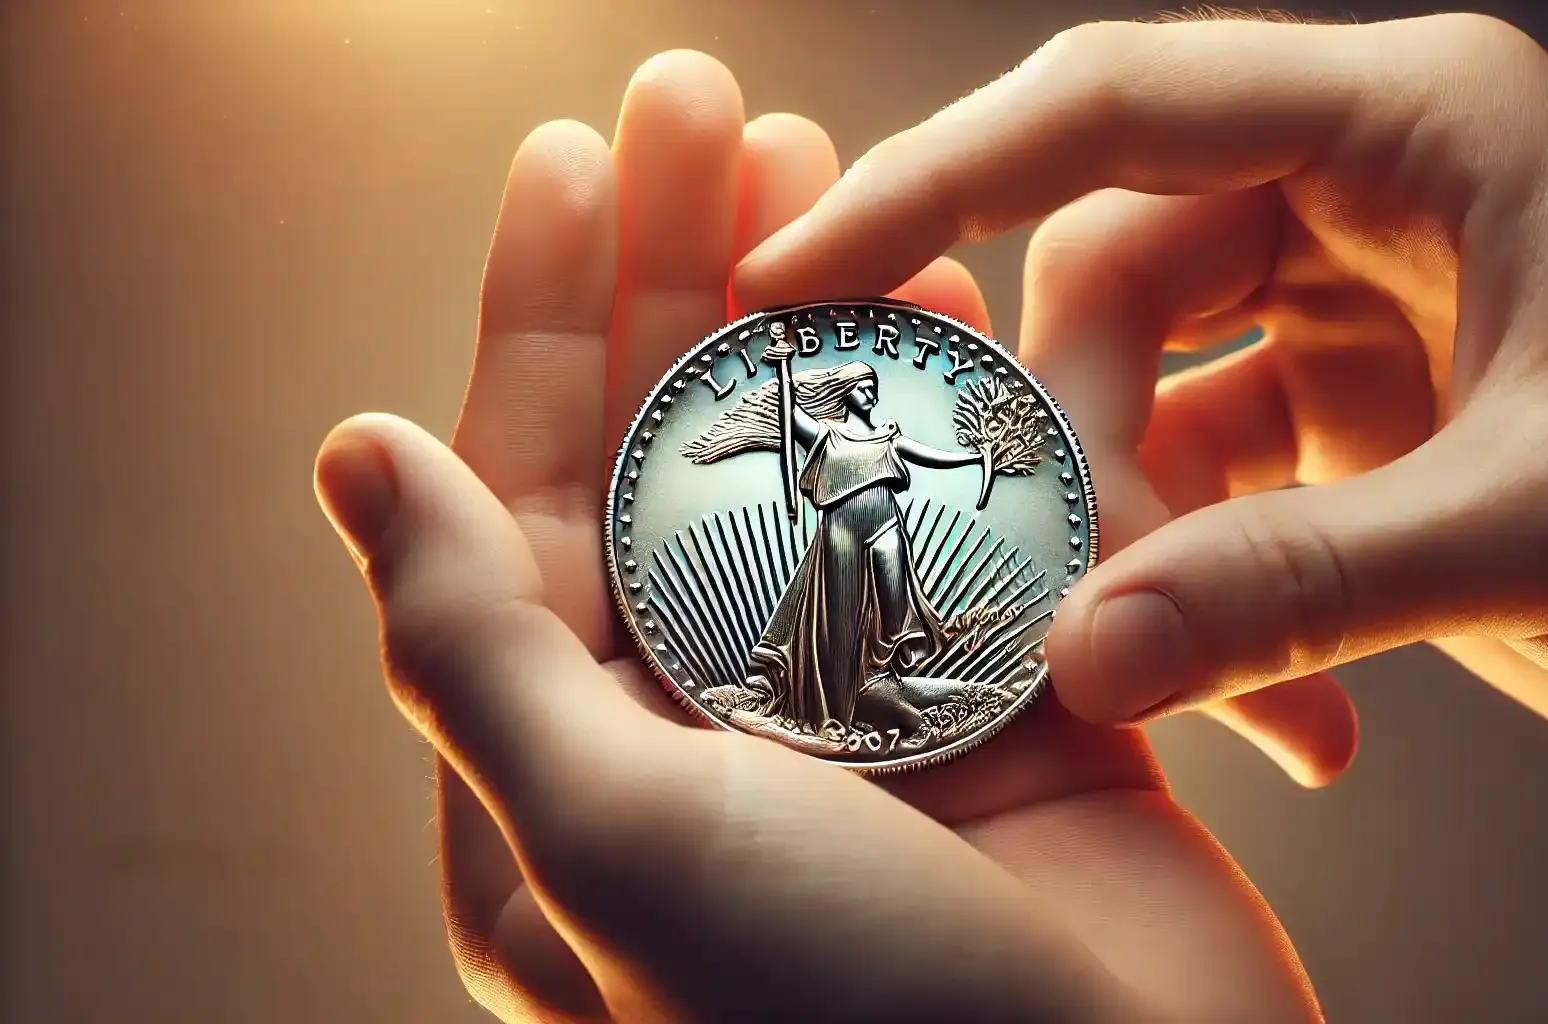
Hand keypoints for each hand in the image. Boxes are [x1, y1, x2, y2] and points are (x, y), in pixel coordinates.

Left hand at [315, 52, 1317, 1022]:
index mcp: (573, 769)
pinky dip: (958, 410)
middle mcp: (705, 732)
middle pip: (678, 457)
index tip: (572, 158)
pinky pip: (964, 523)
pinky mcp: (1001, 705)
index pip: (525, 501)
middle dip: (685, 276)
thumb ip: (475, 649)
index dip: (541, 320)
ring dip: (824, 319)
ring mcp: (859, 714)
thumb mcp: (616, 843)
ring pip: (822, 470)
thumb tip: (355, 454)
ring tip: (830, 168)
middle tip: (710, 104)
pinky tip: (952, 294)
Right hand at [733, 13, 1547, 806]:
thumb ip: (1306, 581)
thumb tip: (1085, 653)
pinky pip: (1206, 486)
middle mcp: (1360, 199)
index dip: (938, 179)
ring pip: (1142, 392)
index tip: (803, 279)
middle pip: (1108, 270)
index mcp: (1412, 129)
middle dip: (1070, 433)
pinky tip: (1276, 712)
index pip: (1115, 110)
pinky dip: (1205, 593)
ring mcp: (1347, 315)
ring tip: (1185, 666)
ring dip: (1140, 536)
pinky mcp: (1349, 428)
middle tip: (1060, 579)